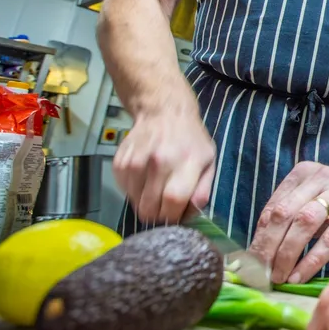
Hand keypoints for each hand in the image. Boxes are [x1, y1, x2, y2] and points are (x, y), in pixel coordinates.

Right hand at [112, 104, 214, 223]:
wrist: (164, 112)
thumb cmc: (190, 140)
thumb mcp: (208, 162)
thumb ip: (202, 191)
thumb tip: (188, 216)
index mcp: (186, 162)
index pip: (173, 201)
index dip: (172, 216)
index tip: (174, 216)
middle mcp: (159, 161)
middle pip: (150, 207)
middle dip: (158, 214)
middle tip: (164, 206)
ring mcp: (136, 161)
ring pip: (135, 203)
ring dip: (145, 202)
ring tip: (155, 188)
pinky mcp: (120, 162)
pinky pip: (124, 191)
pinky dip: (134, 191)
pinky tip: (144, 179)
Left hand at [250, 162, 328, 283]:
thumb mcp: (309, 197)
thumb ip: (286, 216)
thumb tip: (256, 254)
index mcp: (302, 174)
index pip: (272, 208)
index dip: (258, 238)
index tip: (249, 264)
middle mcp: (320, 179)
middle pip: (284, 213)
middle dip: (268, 247)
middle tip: (261, 273)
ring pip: (305, 223)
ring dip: (288, 253)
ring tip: (279, 276)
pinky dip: (313, 260)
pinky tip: (301, 275)